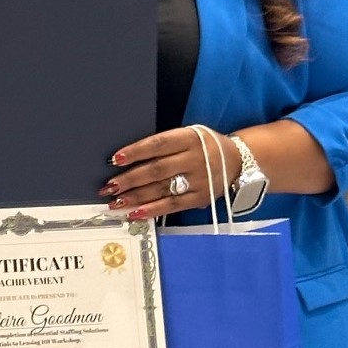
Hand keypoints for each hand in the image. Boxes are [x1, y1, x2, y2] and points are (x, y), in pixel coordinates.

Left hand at [99, 127, 232, 220]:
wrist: (238, 160)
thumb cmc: (205, 145)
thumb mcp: (190, 135)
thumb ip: (165, 145)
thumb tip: (130, 158)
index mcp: (189, 138)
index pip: (158, 144)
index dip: (136, 152)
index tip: (115, 159)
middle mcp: (194, 159)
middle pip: (156, 170)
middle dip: (129, 179)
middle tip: (109, 187)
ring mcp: (198, 181)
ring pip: (161, 189)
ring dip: (135, 197)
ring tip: (115, 202)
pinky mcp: (200, 198)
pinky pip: (172, 206)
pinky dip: (152, 210)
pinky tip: (134, 213)